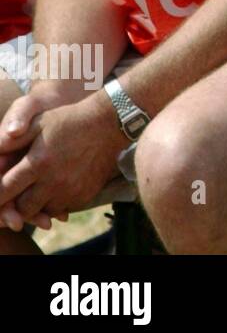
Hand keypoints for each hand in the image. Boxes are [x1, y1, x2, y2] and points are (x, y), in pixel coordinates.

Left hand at [0, 90, 126, 230]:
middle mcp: (54, 182)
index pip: (4, 191)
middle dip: (14, 205)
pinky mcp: (85, 195)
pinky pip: (63, 209)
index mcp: (38, 163)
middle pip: (22, 209)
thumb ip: (12, 140)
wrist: (110, 124)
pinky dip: (55, 204)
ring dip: (35, 206)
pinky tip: (55, 189)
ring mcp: (71, 191)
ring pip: (43, 212)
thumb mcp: (39, 123)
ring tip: (36, 191)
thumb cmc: (70, 121)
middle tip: (15, 195)